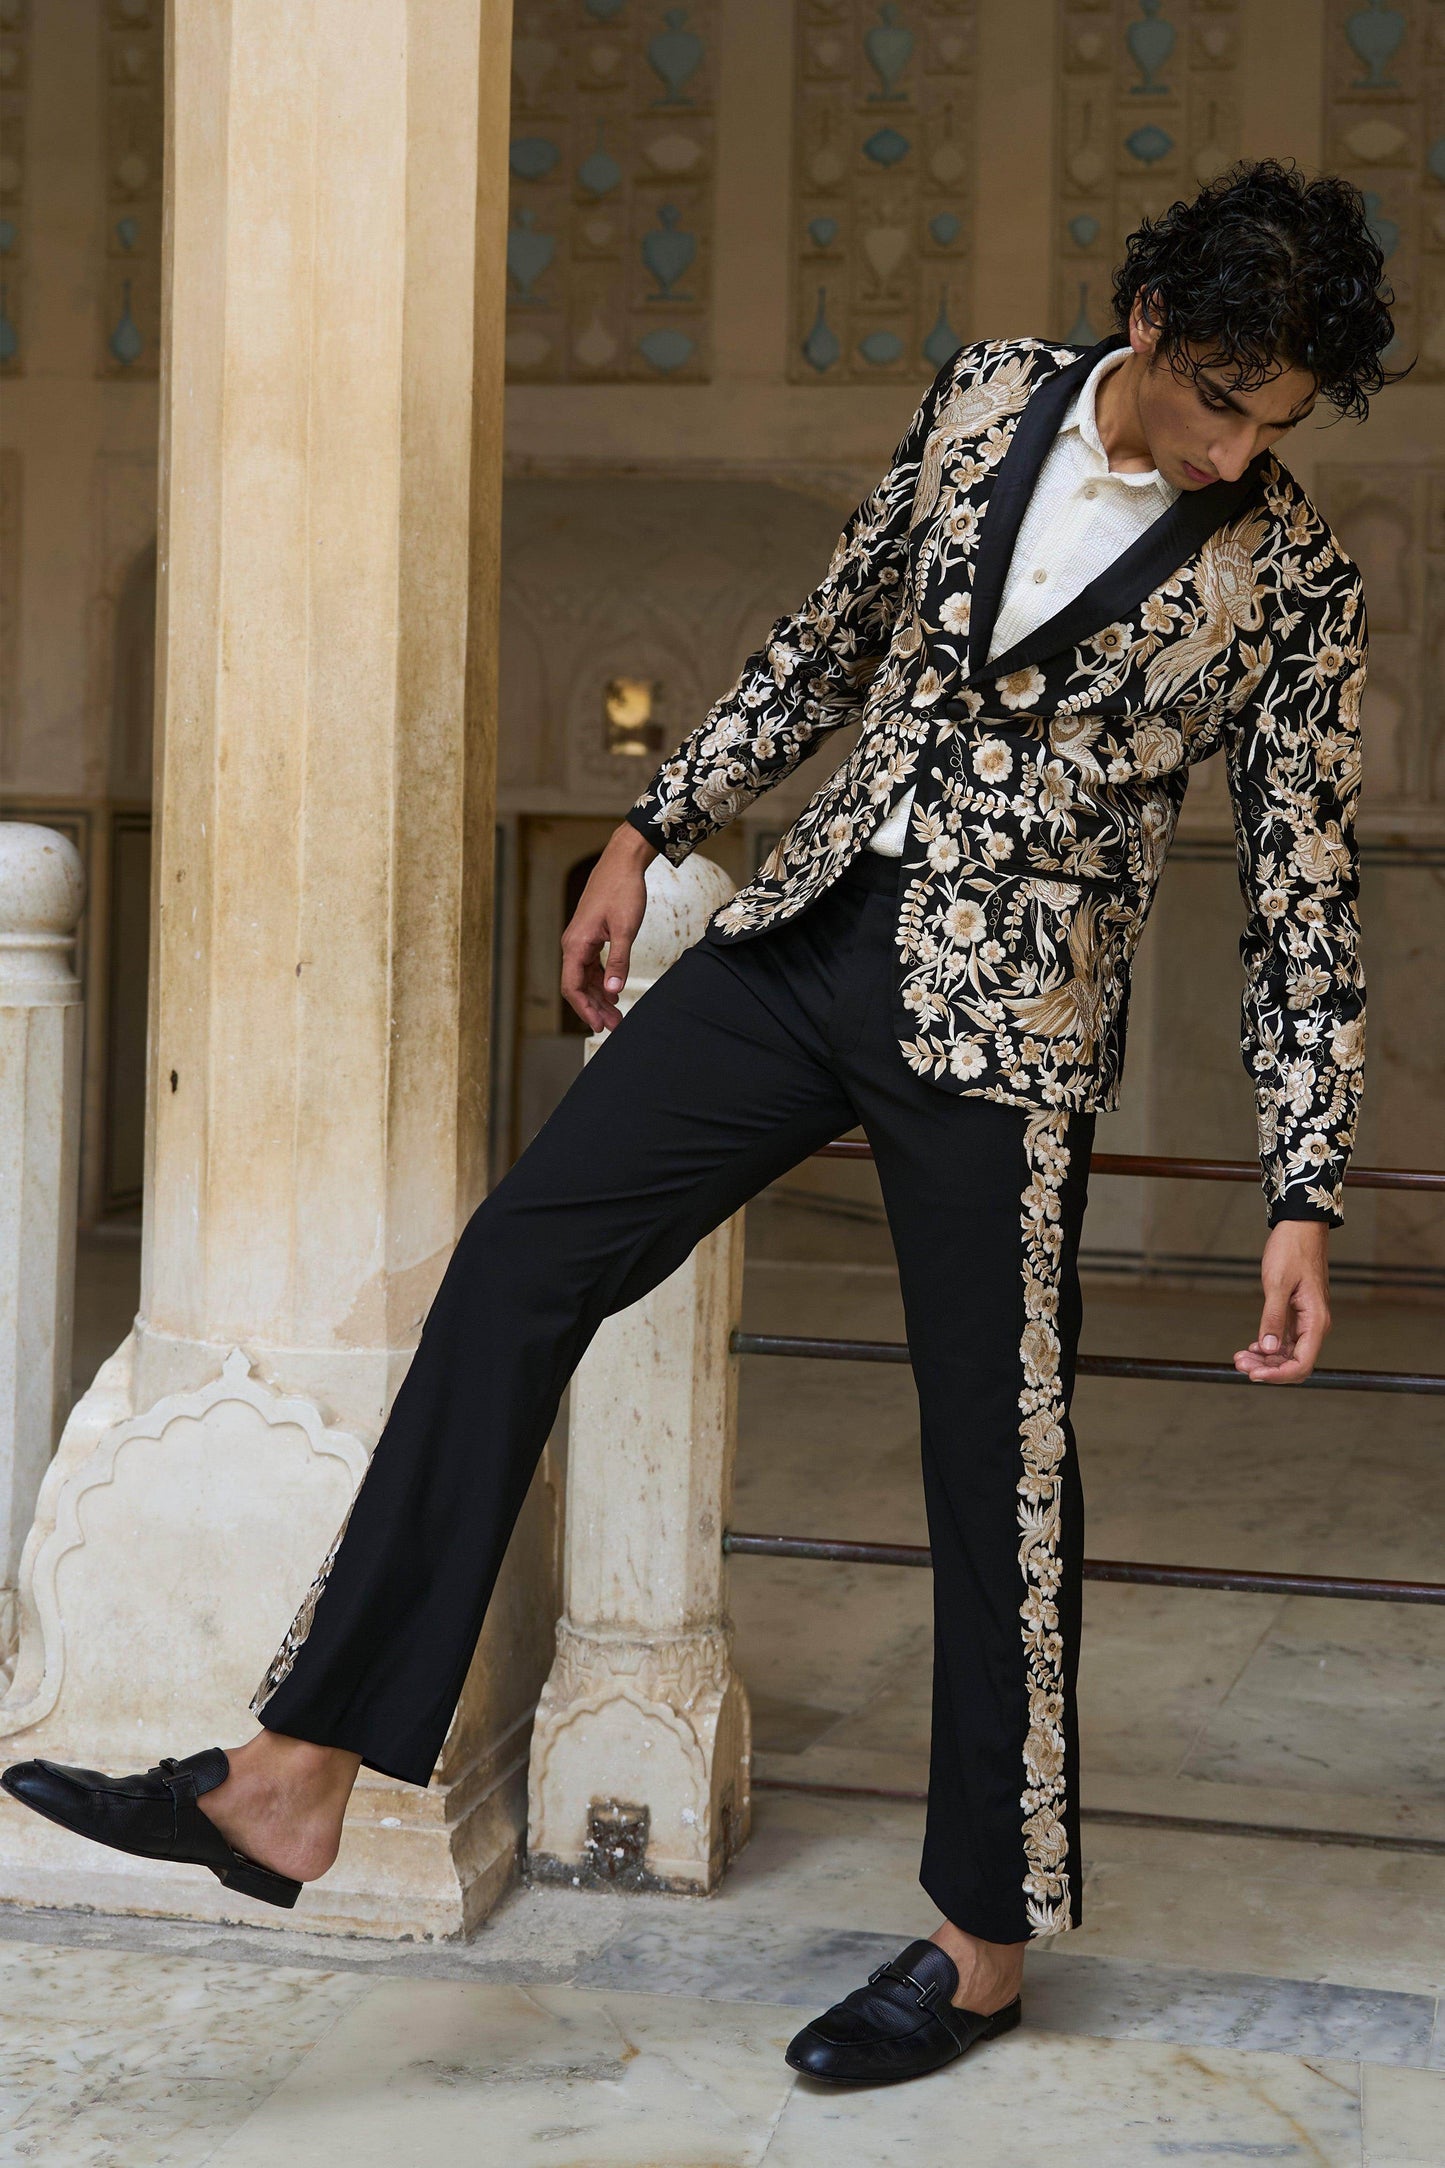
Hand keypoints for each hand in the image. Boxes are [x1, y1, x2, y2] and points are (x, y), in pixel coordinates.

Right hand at [560, 822, 655, 1032]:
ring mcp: (581, 940)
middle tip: (614, 1026)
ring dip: (598, 997)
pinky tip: (613, 993)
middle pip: (577, 986)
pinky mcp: (590, 936)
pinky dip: (601, 981)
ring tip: (616, 1015)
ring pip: (585, 977)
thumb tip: (612, 992)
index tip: (600, 1026)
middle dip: (594, 1008)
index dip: (585, 1010)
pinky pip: (591, 966)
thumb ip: (618, 963)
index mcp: (576, 944)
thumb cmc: (622, 891)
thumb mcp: (625, 930)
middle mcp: (573, 944)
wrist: (622, 863)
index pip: (572, 987)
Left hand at [1233, 1220, 1330, 1384]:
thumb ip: (1273, 1318)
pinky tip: (1252, 1348)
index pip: (1301, 1364)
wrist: (1300, 1228)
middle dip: (1268, 1369)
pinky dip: (1268, 1347)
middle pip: (1294, 1363)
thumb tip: (1268, 1349)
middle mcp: (1314, 1325)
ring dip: (1266, 1360)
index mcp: (1316, 1321)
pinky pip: (1285, 1340)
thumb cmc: (1292, 1250)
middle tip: (1239, 1363)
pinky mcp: (1297, 1315)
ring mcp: (1306, 1321)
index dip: (1278, 1375)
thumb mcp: (1277, 1284)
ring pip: (1288, 1354)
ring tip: (1240, 1357)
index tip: (1253, 1374)